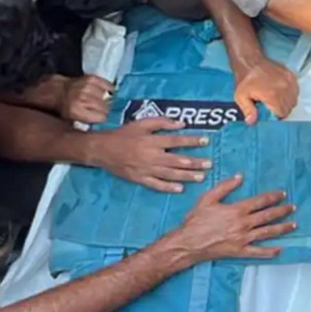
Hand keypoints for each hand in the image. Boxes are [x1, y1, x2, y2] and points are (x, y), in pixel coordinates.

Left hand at [59, 75, 113, 123]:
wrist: (57, 90)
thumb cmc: (65, 106)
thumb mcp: (72, 119)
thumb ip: (88, 121)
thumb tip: (106, 121)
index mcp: (77, 111)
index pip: (103, 118)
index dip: (104, 118)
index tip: (103, 118)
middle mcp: (82, 98)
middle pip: (106, 107)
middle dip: (106, 110)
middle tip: (102, 110)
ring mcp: (87, 87)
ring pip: (107, 97)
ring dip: (105, 99)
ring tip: (100, 100)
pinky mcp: (91, 78)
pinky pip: (107, 86)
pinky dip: (108, 89)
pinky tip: (104, 92)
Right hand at [87, 117, 212, 192]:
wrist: (101, 149)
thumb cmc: (123, 135)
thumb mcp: (141, 123)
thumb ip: (161, 122)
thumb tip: (181, 124)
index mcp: (151, 141)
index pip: (176, 141)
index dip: (191, 141)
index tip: (206, 141)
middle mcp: (150, 156)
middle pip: (176, 160)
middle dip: (194, 162)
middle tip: (209, 164)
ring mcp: (145, 169)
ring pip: (169, 174)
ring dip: (186, 176)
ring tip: (201, 177)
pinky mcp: (139, 179)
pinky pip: (156, 185)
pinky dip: (168, 187)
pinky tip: (180, 189)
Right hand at [154, 174, 294, 264]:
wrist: (187, 243)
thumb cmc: (196, 220)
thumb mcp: (207, 198)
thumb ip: (225, 186)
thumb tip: (240, 176)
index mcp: (237, 210)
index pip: (261, 201)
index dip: (273, 197)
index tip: (282, 194)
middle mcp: (244, 224)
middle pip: (268, 216)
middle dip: (282, 211)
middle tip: (292, 207)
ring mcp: (243, 239)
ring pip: (268, 232)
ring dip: (282, 228)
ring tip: (294, 224)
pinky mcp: (240, 251)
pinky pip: (258, 252)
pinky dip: (270, 251)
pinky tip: (280, 249)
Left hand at [233, 58, 298, 122]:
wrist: (250, 61)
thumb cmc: (245, 80)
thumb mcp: (240, 96)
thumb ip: (247, 110)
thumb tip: (252, 121)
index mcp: (273, 95)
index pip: (282, 113)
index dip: (276, 116)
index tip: (270, 113)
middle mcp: (284, 88)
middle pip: (289, 108)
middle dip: (281, 110)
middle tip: (272, 107)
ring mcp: (289, 81)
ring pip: (294, 100)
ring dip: (287, 102)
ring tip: (276, 100)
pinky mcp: (291, 76)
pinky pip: (296, 91)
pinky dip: (290, 94)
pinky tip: (281, 93)